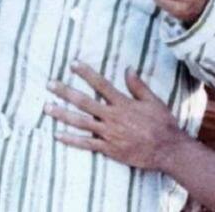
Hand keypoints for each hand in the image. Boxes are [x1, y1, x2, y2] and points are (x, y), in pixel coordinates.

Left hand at [44, 61, 181, 171]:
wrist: (168, 150)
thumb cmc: (162, 124)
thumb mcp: (153, 101)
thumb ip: (138, 85)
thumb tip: (127, 68)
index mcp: (123, 103)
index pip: (101, 84)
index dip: (86, 73)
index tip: (73, 64)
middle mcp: (113, 117)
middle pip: (84, 102)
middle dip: (65, 92)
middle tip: (50, 84)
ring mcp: (109, 134)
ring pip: (81, 122)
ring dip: (62, 114)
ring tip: (47, 107)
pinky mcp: (109, 149)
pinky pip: (86, 144)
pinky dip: (71, 140)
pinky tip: (57, 134)